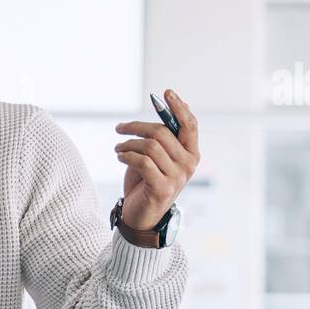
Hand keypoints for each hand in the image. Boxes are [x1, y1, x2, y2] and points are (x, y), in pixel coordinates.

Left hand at [113, 89, 199, 229]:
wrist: (141, 215)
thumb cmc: (147, 181)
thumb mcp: (157, 156)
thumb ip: (163, 137)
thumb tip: (169, 107)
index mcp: (191, 153)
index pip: (190, 125)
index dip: (178, 107)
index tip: (165, 93)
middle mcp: (188, 164)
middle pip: (162, 133)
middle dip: (137, 127)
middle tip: (120, 128)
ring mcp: (177, 178)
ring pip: (150, 146)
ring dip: (128, 144)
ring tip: (118, 148)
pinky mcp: (162, 188)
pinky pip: (142, 162)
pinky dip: (126, 156)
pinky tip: (120, 157)